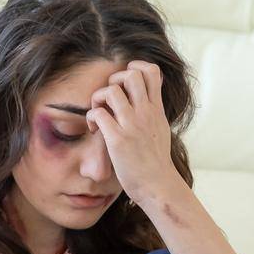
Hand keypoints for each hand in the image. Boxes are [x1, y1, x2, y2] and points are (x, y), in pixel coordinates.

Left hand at [86, 60, 180, 203]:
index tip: (127, 83)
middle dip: (114, 79)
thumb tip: (151, 97)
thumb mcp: (162, 129)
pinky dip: (91, 118)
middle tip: (110, 98)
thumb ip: (154, 111)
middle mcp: (146, 113)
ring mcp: (132, 125)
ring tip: (99, 113)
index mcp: (156, 110)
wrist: (158, 186)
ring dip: (98, 98)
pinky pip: (98, 113)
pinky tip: (95, 130)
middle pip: (131, 74)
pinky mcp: (118, 139)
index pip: (152, 72)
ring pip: (110, 91)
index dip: (136, 67)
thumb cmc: (156, 162)